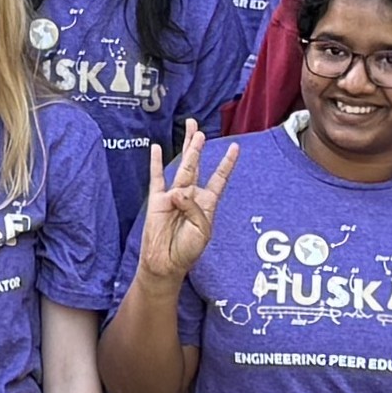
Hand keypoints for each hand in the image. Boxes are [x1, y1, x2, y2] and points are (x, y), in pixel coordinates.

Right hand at [128, 125, 241, 289]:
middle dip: (199, 147)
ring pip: (181, 166)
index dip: (226, 164)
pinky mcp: (158, 200)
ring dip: (187, 149)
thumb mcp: (201, 230)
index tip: (235, 148)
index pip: (219, 179)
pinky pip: (157, 178)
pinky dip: (156, 163)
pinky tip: (156, 149)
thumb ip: (194, 208)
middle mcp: (191, 195)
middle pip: (197, 165)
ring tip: (191, 131)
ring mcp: (174, 196)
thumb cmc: (188, 250)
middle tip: (201, 130)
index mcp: (207, 203)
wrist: (166, 262)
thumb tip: (178, 192)